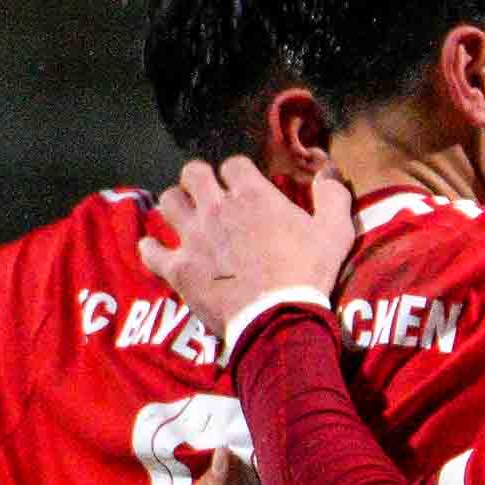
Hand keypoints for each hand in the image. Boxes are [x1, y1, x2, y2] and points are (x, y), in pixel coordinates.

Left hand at [139, 156, 357, 354]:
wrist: (279, 319)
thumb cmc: (308, 274)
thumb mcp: (335, 232)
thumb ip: (332, 195)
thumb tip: (328, 169)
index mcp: (252, 195)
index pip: (233, 164)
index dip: (238, 174)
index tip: (244, 188)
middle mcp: (216, 208)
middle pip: (192, 174)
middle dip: (198, 180)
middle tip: (207, 196)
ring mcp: (193, 237)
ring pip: (167, 203)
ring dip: (175, 207)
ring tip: (184, 219)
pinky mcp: (178, 268)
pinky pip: (150, 250)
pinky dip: (152, 249)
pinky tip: (158, 252)